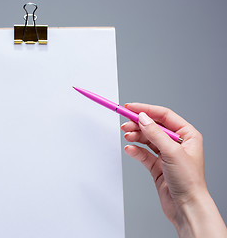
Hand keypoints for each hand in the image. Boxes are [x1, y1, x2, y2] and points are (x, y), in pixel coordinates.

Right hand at [121, 103, 226, 236]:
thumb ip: (155, 133)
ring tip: (127, 136)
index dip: (146, 110)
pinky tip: (130, 149)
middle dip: (138, 124)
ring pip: (147, 139)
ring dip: (136, 136)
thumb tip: (142, 118)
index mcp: (187, 135)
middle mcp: (177, 143)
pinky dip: (135, 150)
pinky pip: (143, 153)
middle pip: (153, 126)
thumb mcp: (171, 152)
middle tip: (125, 124)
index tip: (130, 108)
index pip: (163, 116)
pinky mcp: (157, 166)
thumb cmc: (189, 181)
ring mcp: (166, 154)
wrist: (185, 206)